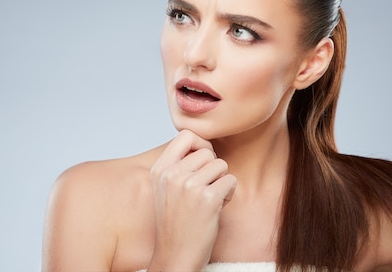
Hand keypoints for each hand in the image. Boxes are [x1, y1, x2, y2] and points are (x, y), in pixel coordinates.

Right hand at [148, 130, 236, 271]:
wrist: (176, 256)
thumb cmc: (176, 222)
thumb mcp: (165, 188)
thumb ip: (177, 164)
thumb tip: (203, 142)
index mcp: (160, 169)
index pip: (186, 135)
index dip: (201, 144)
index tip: (203, 161)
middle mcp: (172, 174)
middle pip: (208, 152)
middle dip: (213, 169)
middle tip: (205, 190)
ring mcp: (189, 186)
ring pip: (222, 165)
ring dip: (221, 182)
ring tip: (209, 201)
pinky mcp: (207, 199)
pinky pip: (231, 181)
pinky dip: (229, 194)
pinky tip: (215, 209)